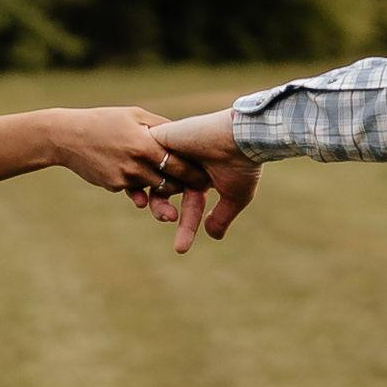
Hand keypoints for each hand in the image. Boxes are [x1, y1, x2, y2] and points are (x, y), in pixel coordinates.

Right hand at [40, 106, 201, 195]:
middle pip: (171, 183)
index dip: (196, 173)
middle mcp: (137, 164)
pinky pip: (134, 188)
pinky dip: (140, 185)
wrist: (66, 136)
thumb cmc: (104, 120)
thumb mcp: (134, 115)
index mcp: (146, 144)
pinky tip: (139, 178)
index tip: (208, 175)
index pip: (180, 164)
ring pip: (154, 190)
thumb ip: (161, 126)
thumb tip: (185, 135)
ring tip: (174, 187)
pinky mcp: (114, 185)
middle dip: (185, 187)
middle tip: (199, 187)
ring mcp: (124, 178)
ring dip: (164, 190)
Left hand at [137, 111, 259, 248]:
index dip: (186, 225)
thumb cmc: (243, 165)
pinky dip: (143, 174)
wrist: (241, 138)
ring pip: (152, 176)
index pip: (189, 201)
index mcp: (202, 173)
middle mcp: (186, 162)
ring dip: (155, 199)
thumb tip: (212, 236)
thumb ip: (222, 216)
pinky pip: (142, 157)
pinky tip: (146, 186)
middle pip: (164, 190)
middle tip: (168, 222)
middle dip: (162, 210)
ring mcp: (173, 149)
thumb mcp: (235, 196)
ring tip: (166, 213)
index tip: (181, 249)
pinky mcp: (162, 137)